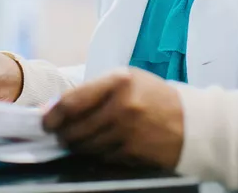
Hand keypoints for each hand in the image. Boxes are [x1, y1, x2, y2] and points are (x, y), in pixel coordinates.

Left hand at [43, 68, 182, 168]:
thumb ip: (92, 90)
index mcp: (119, 81)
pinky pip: (102, 157)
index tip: (45, 120)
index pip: (72, 101)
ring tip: (79, 139)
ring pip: (86, 145)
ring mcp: (128, 132)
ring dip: (77, 145)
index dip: (53, 114)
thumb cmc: (154, 97)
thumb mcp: (127, 80)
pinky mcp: (132, 153)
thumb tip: (54, 108)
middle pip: (75, 128)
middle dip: (62, 133)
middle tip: (59, 133)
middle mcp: (122, 106)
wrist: (191, 123)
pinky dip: (96, 153)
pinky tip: (101, 146)